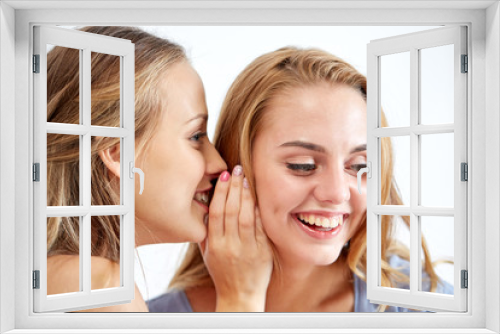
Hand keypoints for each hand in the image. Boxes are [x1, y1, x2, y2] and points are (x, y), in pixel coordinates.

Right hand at [201, 165, 272, 311]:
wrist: (240, 296)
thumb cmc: (222, 273)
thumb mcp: (208, 254)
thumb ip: (206, 232)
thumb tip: (207, 207)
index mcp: (214, 245)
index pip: (216, 212)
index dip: (220, 192)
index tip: (223, 176)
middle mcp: (229, 246)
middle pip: (230, 210)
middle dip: (234, 187)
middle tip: (236, 169)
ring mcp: (247, 249)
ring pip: (246, 216)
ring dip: (246, 195)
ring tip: (245, 179)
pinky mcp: (262, 252)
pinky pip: (260, 228)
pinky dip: (259, 211)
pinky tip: (258, 197)